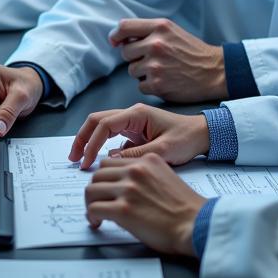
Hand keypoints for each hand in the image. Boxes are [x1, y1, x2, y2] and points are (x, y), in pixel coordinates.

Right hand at [69, 102, 209, 169]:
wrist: (203, 135)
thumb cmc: (186, 139)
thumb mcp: (162, 150)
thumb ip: (136, 155)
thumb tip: (112, 160)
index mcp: (137, 114)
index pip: (104, 125)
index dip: (91, 143)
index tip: (85, 162)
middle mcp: (132, 115)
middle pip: (97, 121)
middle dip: (83, 138)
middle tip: (74, 159)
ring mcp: (133, 123)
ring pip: (103, 128)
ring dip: (91, 142)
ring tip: (82, 161)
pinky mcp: (136, 132)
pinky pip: (113, 137)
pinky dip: (103, 147)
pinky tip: (102, 163)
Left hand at [85, 154, 204, 255]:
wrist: (195, 224)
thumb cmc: (184, 207)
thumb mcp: (166, 177)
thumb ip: (146, 174)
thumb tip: (126, 184)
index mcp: (147, 160)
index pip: (112, 161)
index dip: (105, 177)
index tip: (106, 188)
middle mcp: (136, 170)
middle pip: (98, 174)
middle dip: (96, 189)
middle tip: (99, 202)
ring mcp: (128, 189)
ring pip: (91, 189)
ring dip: (91, 203)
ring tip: (97, 214)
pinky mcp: (123, 209)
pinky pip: (94, 208)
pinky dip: (92, 217)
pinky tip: (98, 223)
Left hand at [110, 18, 226, 101]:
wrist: (214, 72)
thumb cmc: (192, 51)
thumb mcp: (172, 31)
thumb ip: (149, 31)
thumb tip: (120, 38)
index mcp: (160, 27)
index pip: (124, 27)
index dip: (116, 35)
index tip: (115, 41)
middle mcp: (156, 44)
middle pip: (125, 51)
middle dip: (134, 57)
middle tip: (151, 59)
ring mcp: (156, 65)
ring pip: (131, 70)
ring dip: (142, 72)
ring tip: (161, 70)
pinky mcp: (158, 85)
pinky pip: (140, 86)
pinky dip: (149, 86)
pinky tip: (165, 81)